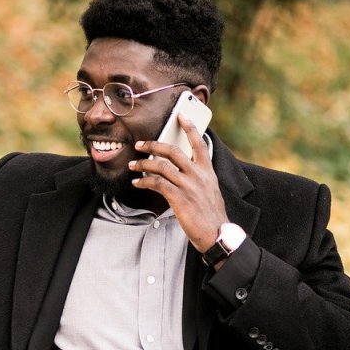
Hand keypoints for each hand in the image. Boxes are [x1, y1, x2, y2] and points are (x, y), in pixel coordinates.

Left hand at [129, 114, 227, 252]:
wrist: (216, 233)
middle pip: (173, 151)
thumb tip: (186, 175)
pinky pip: (157, 183)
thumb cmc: (212, 216)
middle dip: (153, 145)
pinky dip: (144, 181)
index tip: (181, 115)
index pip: (199, 143)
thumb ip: (200, 180)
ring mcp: (188, 185)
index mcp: (207, 171)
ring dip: (143, 164)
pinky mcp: (178, 197)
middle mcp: (198, 174)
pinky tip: (137, 183)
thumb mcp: (211, 192)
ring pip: (161, 166)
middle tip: (140, 145)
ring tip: (132, 165)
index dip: (190, 127)